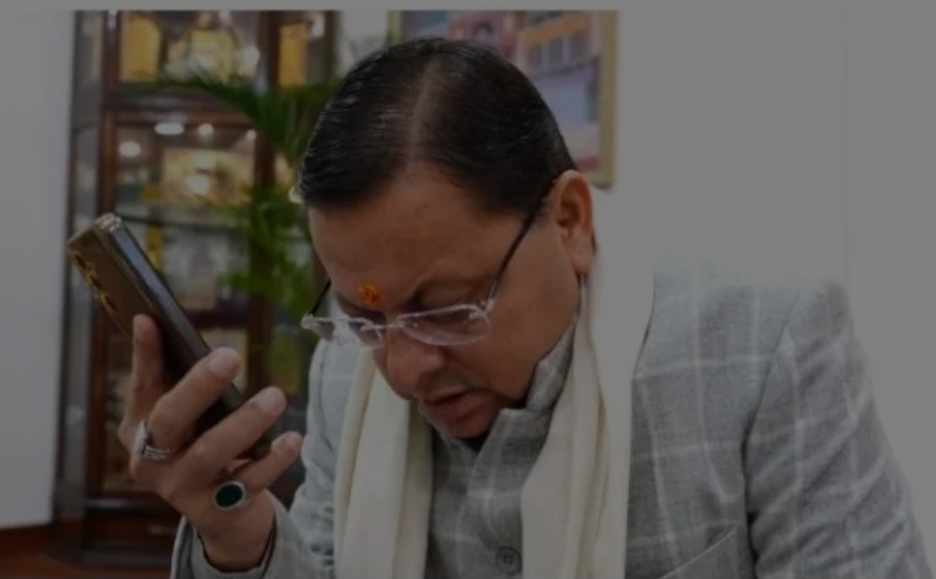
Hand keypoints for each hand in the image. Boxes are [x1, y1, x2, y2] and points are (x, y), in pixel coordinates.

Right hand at [118, 314, 302, 570]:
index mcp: (139, 427)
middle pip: (169, 421)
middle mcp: (150, 459)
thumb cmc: (205, 445)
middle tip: (231, 355)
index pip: (141, 386)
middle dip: (198, 387)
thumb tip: (178, 328)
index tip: (150, 319)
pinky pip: (246, 483)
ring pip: (209, 454)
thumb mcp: (189, 417)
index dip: (144, 354)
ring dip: (244, 422)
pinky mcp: (213, 512)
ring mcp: (179, 489)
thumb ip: (185, 382)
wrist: (221, 514)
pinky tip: (292, 439)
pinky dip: (272, 460)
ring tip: (275, 396)